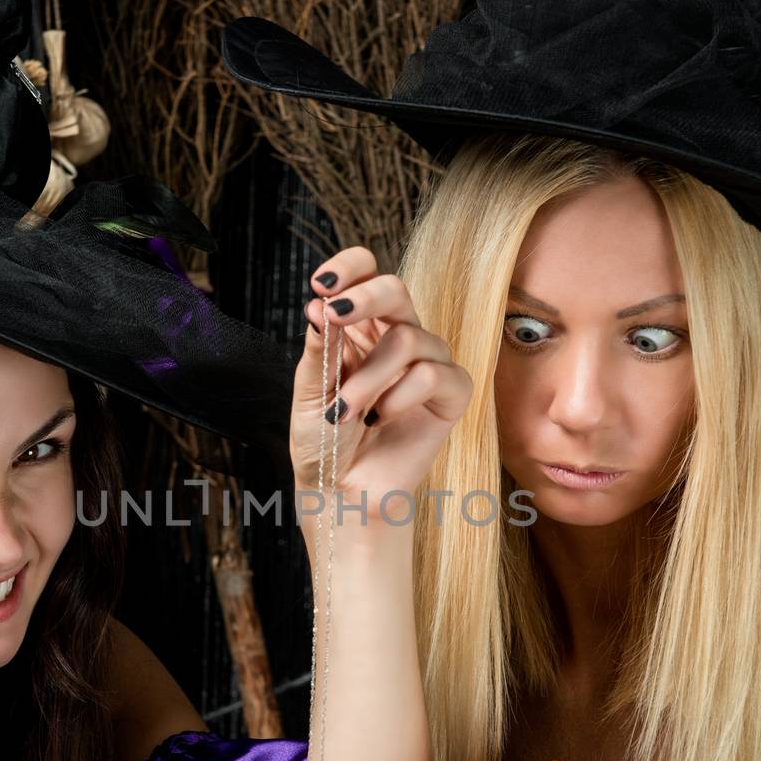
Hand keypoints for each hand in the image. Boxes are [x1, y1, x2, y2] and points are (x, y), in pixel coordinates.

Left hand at [292, 248, 471, 523]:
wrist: (341, 493)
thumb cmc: (322, 442)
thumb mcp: (310, 390)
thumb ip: (321, 347)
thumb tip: (320, 303)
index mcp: (359, 329)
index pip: (366, 274)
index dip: (350, 266)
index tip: (322, 284)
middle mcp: (396, 338)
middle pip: (396, 290)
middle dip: (365, 297)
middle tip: (336, 314)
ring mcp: (426, 365)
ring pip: (410, 337)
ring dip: (369, 376)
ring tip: (345, 412)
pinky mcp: (450, 397)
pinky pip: (435, 374)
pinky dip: (401, 395)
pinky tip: (380, 418)